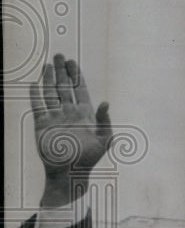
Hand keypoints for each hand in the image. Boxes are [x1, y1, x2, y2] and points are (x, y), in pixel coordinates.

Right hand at [29, 55, 110, 206]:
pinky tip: (34, 84)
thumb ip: (105, 120)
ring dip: (49, 79)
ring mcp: (55, 117)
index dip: (76, 75)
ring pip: (51, 93)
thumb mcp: (105, 138)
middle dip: (62, 71)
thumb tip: (106, 102)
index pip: (80, 89)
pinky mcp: (42, 124)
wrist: (70, 171)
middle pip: (64, 87)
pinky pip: (38, 106)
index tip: (73, 62)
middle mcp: (69, 112)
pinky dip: (35, 95)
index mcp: (85, 114)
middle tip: (59, 55)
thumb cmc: (91, 157)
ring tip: (48, 64)